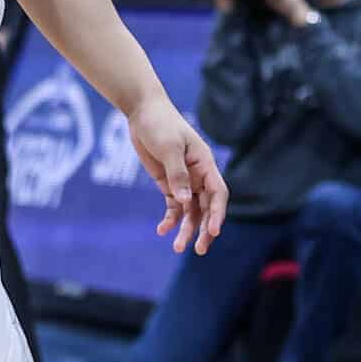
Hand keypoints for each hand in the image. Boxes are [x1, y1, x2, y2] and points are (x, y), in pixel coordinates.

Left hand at [125, 93, 227, 255]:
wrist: (142, 112)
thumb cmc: (160, 124)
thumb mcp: (169, 147)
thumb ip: (177, 174)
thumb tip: (185, 200)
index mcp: (205, 164)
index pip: (218, 194)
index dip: (218, 214)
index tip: (215, 231)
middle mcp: (198, 175)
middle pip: (206, 208)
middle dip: (205, 229)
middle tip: (200, 249)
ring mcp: (183, 181)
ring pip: (190, 211)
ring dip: (186, 229)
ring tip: (177, 247)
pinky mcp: (168, 183)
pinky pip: (173, 206)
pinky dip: (170, 219)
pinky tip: (162, 230)